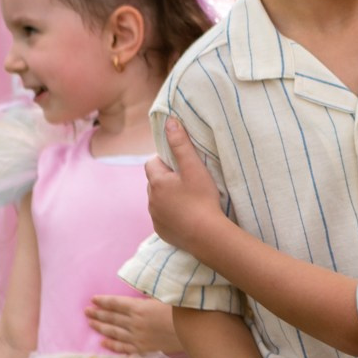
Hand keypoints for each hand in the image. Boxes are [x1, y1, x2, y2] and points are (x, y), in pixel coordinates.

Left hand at [86, 294, 182, 354]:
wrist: (193, 331)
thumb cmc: (182, 311)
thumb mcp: (165, 296)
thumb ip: (149, 295)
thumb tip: (139, 292)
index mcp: (139, 308)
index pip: (116, 303)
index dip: (103, 301)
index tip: (93, 299)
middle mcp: (134, 323)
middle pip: (112, 317)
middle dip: (98, 313)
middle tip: (86, 311)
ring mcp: (137, 336)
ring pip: (114, 332)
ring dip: (101, 327)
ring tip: (91, 323)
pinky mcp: (143, 347)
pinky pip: (123, 347)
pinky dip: (112, 345)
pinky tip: (103, 343)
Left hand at [145, 118, 227, 258]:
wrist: (207, 235)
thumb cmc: (202, 199)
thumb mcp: (194, 168)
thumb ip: (181, 144)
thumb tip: (169, 122)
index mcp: (157, 182)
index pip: (152, 163)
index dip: (165, 160)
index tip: (181, 165)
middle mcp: (151, 199)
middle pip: (154, 182)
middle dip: (167, 179)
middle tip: (188, 181)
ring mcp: (155, 217)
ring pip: (158, 200)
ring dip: (169, 197)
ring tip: (189, 199)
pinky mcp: (161, 231)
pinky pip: (163, 218)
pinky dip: (172, 214)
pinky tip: (187, 216)